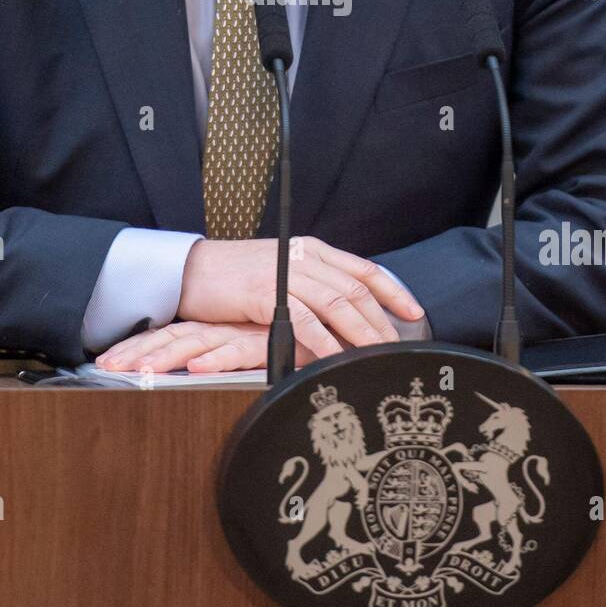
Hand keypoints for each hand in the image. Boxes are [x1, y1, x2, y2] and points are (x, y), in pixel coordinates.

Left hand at [94, 321, 321, 373]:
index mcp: (221, 327)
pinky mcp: (267, 340)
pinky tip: (197, 368)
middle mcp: (228, 326)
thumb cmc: (298, 337)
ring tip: (137, 370)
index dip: (144, 345)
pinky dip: (217, 359)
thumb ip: (237, 354)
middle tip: (108, 367)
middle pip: (177, 336)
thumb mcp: (258, 347)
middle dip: (141, 352)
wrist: (335, 324)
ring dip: (166, 357)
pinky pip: (238, 350)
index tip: (112, 360)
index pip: (175, 333)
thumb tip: (202, 368)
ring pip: (198, 343)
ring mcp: (245, 331)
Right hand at [177, 236, 424, 359]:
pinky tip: (335, 356)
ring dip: (359, 333)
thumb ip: (312, 286)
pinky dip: (323, 340)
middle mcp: (303, 257)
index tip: (414, 313)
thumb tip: (344, 317)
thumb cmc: (235, 278)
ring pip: (335, 304)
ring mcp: (285, 273)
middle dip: (380, 321)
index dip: (393, 291)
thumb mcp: (281, 273)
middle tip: (396, 348)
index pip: (362, 270)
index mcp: (311, 250)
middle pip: (354, 290)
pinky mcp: (265, 293)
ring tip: (375, 356)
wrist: (191, 270)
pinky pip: (304, 319)